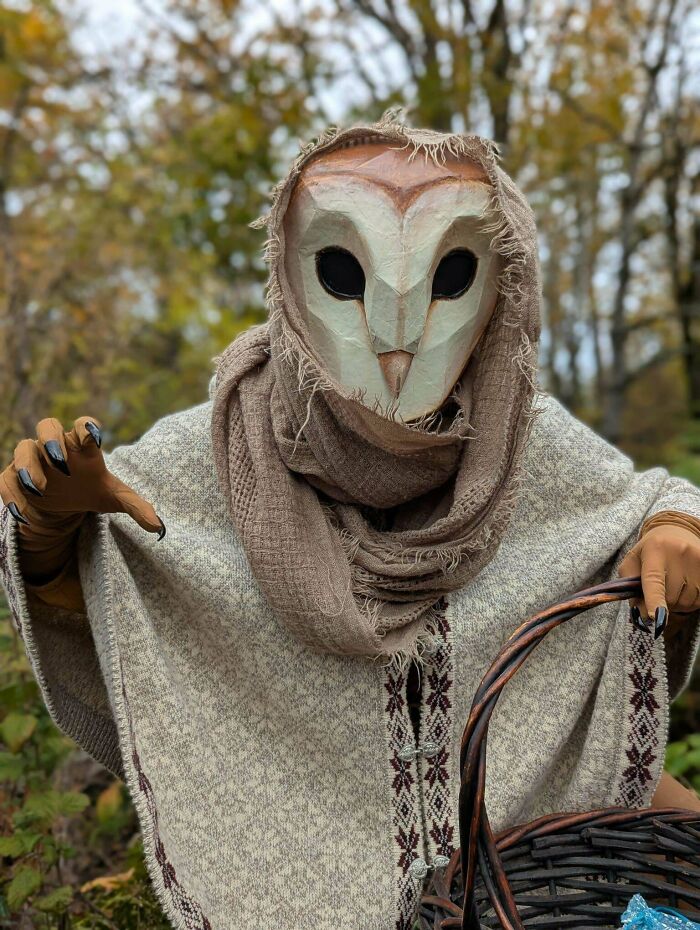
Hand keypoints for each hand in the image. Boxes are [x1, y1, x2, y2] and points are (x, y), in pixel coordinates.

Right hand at [0, 416, 163, 580]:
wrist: (64, 503)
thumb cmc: (90, 490)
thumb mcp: (114, 498)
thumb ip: (135, 506)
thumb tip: (159, 527)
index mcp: (82, 445)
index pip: (83, 426)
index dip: (86, 426)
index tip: (93, 434)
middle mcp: (55, 447)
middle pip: (46, 426)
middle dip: (51, 440)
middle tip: (60, 460)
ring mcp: (32, 460)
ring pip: (22, 449)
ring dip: (28, 465)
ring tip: (40, 488)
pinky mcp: (13, 478)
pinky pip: (5, 480)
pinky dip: (11, 495)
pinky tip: (22, 513)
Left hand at [619, 516, 699, 638]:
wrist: (675, 533)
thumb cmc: (648, 553)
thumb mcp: (632, 563)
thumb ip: (630, 588)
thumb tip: (640, 615)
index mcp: (655, 549)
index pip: (654, 580)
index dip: (655, 600)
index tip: (656, 618)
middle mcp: (679, 552)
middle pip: (670, 597)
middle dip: (662, 602)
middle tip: (658, 590)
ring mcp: (698, 559)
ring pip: (686, 602)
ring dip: (676, 602)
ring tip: (672, 584)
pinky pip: (699, 601)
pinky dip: (690, 601)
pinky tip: (685, 586)